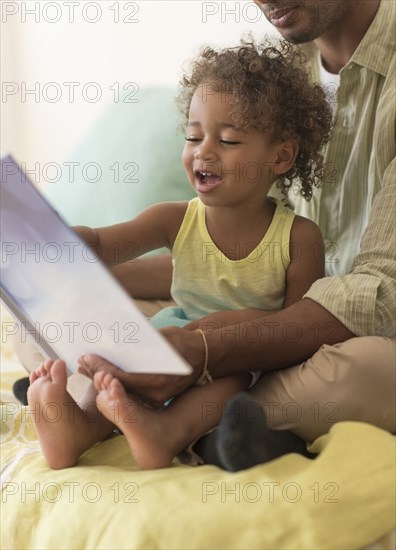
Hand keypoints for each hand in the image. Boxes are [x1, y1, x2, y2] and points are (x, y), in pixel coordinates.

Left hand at [77, 327, 205, 406]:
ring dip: (103, 380)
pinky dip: (115, 384)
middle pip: (118, 387)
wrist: (203, 356)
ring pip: (122, 392)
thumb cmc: (182, 342)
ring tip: (86, 368)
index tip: (87, 357)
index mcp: (158, 380)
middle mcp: (155, 394)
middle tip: (81, 363)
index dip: (102, 368)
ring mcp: (155, 400)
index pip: (122, 377)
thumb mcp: (162, 338)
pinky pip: (130, 393)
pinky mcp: (154, 399)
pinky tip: (101, 375)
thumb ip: (140, 342)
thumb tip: (114, 337)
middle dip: (97, 374)